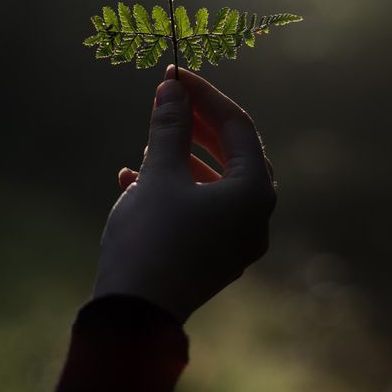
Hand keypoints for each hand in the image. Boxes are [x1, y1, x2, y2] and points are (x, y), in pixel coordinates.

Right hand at [92, 65, 276, 322]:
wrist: (134, 316)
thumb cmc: (152, 238)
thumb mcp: (160, 173)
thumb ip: (170, 125)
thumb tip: (173, 88)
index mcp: (254, 192)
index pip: (238, 126)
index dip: (206, 95)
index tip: (175, 75)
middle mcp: (256, 218)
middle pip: (233, 153)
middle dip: (198, 124)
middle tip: (169, 99)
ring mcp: (238, 242)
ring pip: (216, 182)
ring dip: (184, 156)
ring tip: (151, 141)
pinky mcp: (215, 258)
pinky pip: (203, 210)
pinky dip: (177, 188)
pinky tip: (135, 180)